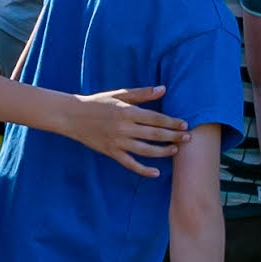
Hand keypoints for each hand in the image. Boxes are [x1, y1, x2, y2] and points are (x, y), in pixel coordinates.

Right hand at [46, 81, 180, 173]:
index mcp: (127, 111)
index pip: (155, 118)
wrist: (72, 116)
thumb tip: (163, 88)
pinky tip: (156, 172)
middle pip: (154, 135)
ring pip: (145, 151)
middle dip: (173, 137)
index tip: (184, 125)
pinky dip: (143, 170)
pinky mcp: (111, 152)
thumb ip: (142, 93)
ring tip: (175, 151)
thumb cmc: (98, 102)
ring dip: (163, 152)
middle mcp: (124, 128)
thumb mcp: (119, 94)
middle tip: (188, 139)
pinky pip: (130, 164)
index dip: (171, 122)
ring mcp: (117, 142)